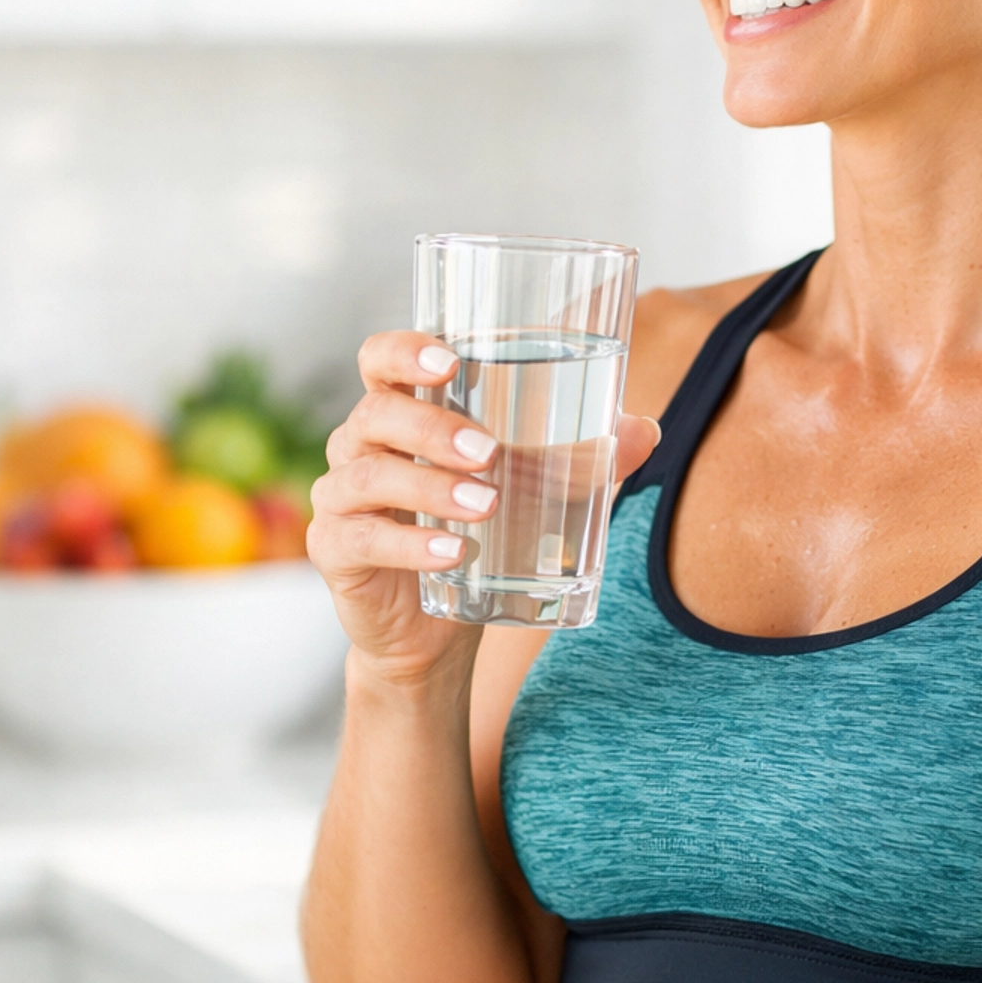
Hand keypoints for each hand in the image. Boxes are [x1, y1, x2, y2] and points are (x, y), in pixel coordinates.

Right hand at [308, 332, 659, 683]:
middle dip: (433, 429)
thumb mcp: (532, 492)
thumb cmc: (482, 536)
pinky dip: (411, 546)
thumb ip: (580, 458)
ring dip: (430, 487)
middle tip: (490, 452)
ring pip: (369, 476)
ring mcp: (341, 499)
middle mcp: (360, 446)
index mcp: (400, 413)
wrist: (439, 632)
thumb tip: (645, 429)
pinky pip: (362, 540)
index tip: (449, 360)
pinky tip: (455, 553)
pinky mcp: (336, 553)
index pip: (379, 360)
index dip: (404, 350)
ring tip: (487, 505)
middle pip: (376, 414)